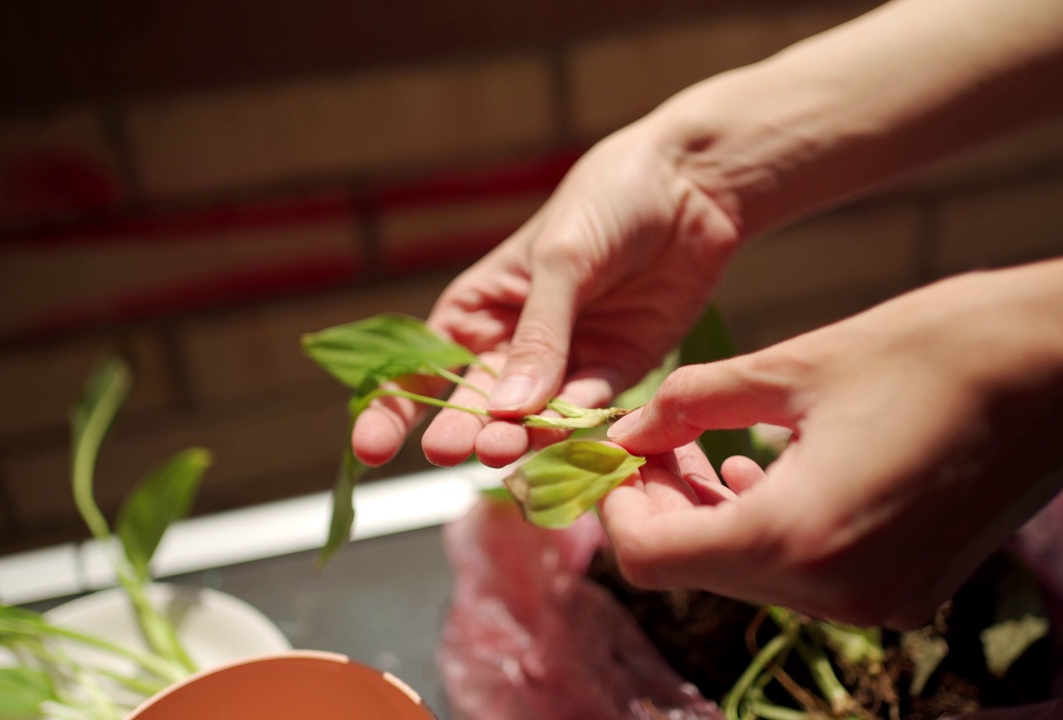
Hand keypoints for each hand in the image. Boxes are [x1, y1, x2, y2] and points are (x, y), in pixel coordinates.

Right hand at [352, 124, 741, 468]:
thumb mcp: (561, 260)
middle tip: (456, 451)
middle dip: (462, 430)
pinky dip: (580, 427)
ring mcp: (566, 362)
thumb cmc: (608, 200)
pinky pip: (592, 410)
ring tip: (506, 452)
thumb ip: (538, 336)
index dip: (392, 409)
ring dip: (519, 438)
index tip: (368, 448)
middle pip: (476, 405)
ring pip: (533, 418)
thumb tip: (505, 412)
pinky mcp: (618, 371)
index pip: (423, 367)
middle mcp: (514, 344)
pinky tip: (570, 435)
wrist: (693, 183)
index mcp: (479, 308)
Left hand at [600, 251, 1062, 627]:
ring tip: (709, 446)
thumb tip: (627, 429)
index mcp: (797, 536)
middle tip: (659, 439)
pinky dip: (770, 530)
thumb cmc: (935, 349)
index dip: (618, 505)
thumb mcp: (792, 366)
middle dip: (662, 506)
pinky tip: (769, 471)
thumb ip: (691, 403)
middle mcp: (835, 592)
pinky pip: (805, 576)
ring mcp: (877, 602)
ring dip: (712, 517)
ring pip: (748, 575)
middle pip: (697, 570)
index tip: (622, 452)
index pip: (650, 558)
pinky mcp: (907, 591)